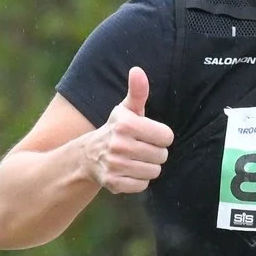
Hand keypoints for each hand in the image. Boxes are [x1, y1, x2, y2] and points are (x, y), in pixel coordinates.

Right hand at [87, 67, 174, 193]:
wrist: (89, 155)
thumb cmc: (117, 129)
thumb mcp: (127, 109)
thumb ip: (137, 91)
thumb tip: (137, 71)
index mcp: (126, 124)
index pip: (166, 136)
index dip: (160, 136)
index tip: (148, 135)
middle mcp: (119, 144)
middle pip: (162, 155)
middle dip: (155, 152)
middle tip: (141, 148)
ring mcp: (115, 165)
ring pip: (154, 171)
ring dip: (148, 167)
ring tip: (135, 159)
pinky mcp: (113, 183)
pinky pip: (142, 185)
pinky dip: (138, 180)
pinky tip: (128, 171)